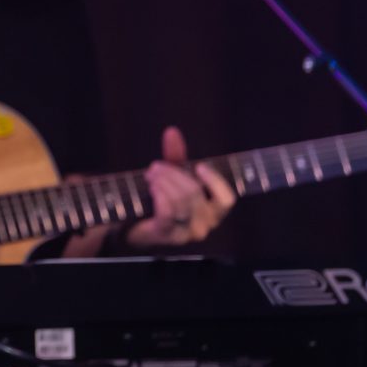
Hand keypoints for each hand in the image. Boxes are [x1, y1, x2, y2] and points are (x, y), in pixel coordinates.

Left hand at [125, 126, 235, 248]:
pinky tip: (152, 187)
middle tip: (156, 166)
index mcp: (214, 210)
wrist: (139, 224)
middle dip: (173, 174)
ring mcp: (187, 233)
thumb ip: (176, 155)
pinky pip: (167, 213)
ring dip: (163, 182)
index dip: (215, 182)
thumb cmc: (164, 198)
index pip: (226, 199)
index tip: (199, 166)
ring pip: (180, 202)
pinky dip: (159, 195)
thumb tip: (172, 131)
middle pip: (195, 194)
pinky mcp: (168, 235)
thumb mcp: (174, 175)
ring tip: (151, 174)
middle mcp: (205, 224)